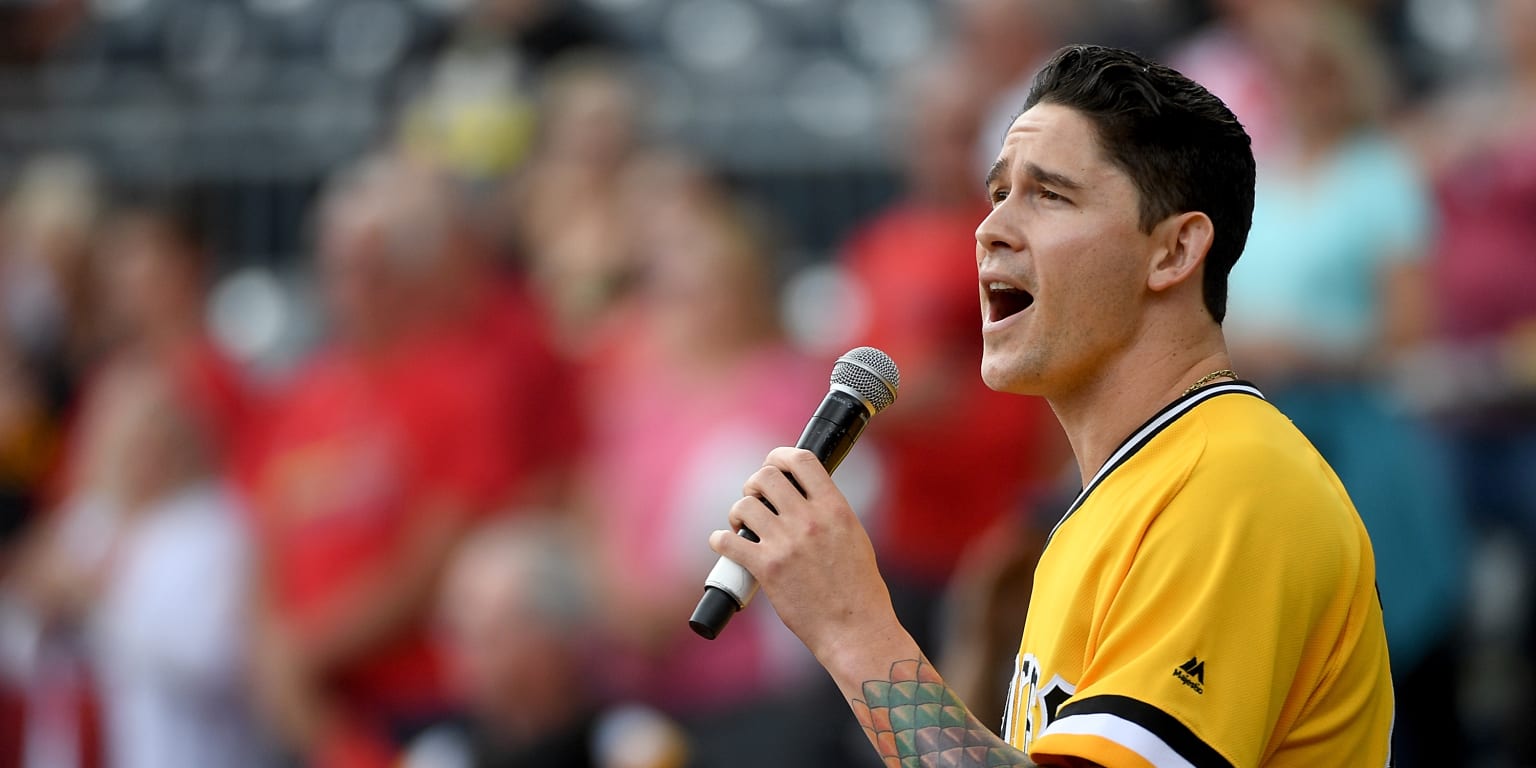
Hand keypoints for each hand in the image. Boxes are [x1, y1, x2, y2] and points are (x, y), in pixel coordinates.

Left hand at [708, 447, 903, 666]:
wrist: (855, 629)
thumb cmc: (860, 590)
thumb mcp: (855, 537)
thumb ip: (830, 513)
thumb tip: (805, 499)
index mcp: (835, 508)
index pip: (801, 460)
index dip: (780, 456)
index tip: (772, 464)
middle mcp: (809, 520)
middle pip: (765, 477)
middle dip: (754, 485)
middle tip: (755, 500)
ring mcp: (787, 543)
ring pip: (745, 505)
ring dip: (738, 513)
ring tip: (742, 526)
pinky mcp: (767, 569)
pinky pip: (729, 542)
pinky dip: (720, 540)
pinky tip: (723, 543)